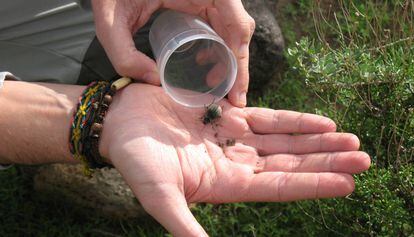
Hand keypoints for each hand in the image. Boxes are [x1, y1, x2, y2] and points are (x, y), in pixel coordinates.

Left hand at [91, 0, 254, 106]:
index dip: (241, 61)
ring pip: (231, 28)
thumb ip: (123, 53)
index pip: (237, 25)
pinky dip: (218, 45)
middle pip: (238, 29)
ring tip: (213, 83)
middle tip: (231, 98)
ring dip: (228, 57)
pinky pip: (219, 23)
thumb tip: (154, 81)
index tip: (236, 93)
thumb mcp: (111, 20)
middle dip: (236, 66)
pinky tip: (203, 62)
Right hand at [99, 83, 370, 236]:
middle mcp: (236, 163)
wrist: (121, 122)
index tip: (348, 183)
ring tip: (351, 141)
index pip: (279, 187)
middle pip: (290, 164)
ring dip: (318, 142)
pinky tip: (321, 122)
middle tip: (364, 158)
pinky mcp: (228, 115)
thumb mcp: (158, 195)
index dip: (313, 185)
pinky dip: (296, 119)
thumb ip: (184, 225)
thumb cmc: (135, 159)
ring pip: (286, 141)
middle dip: (326, 162)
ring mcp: (234, 138)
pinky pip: (269, 117)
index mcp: (225, 185)